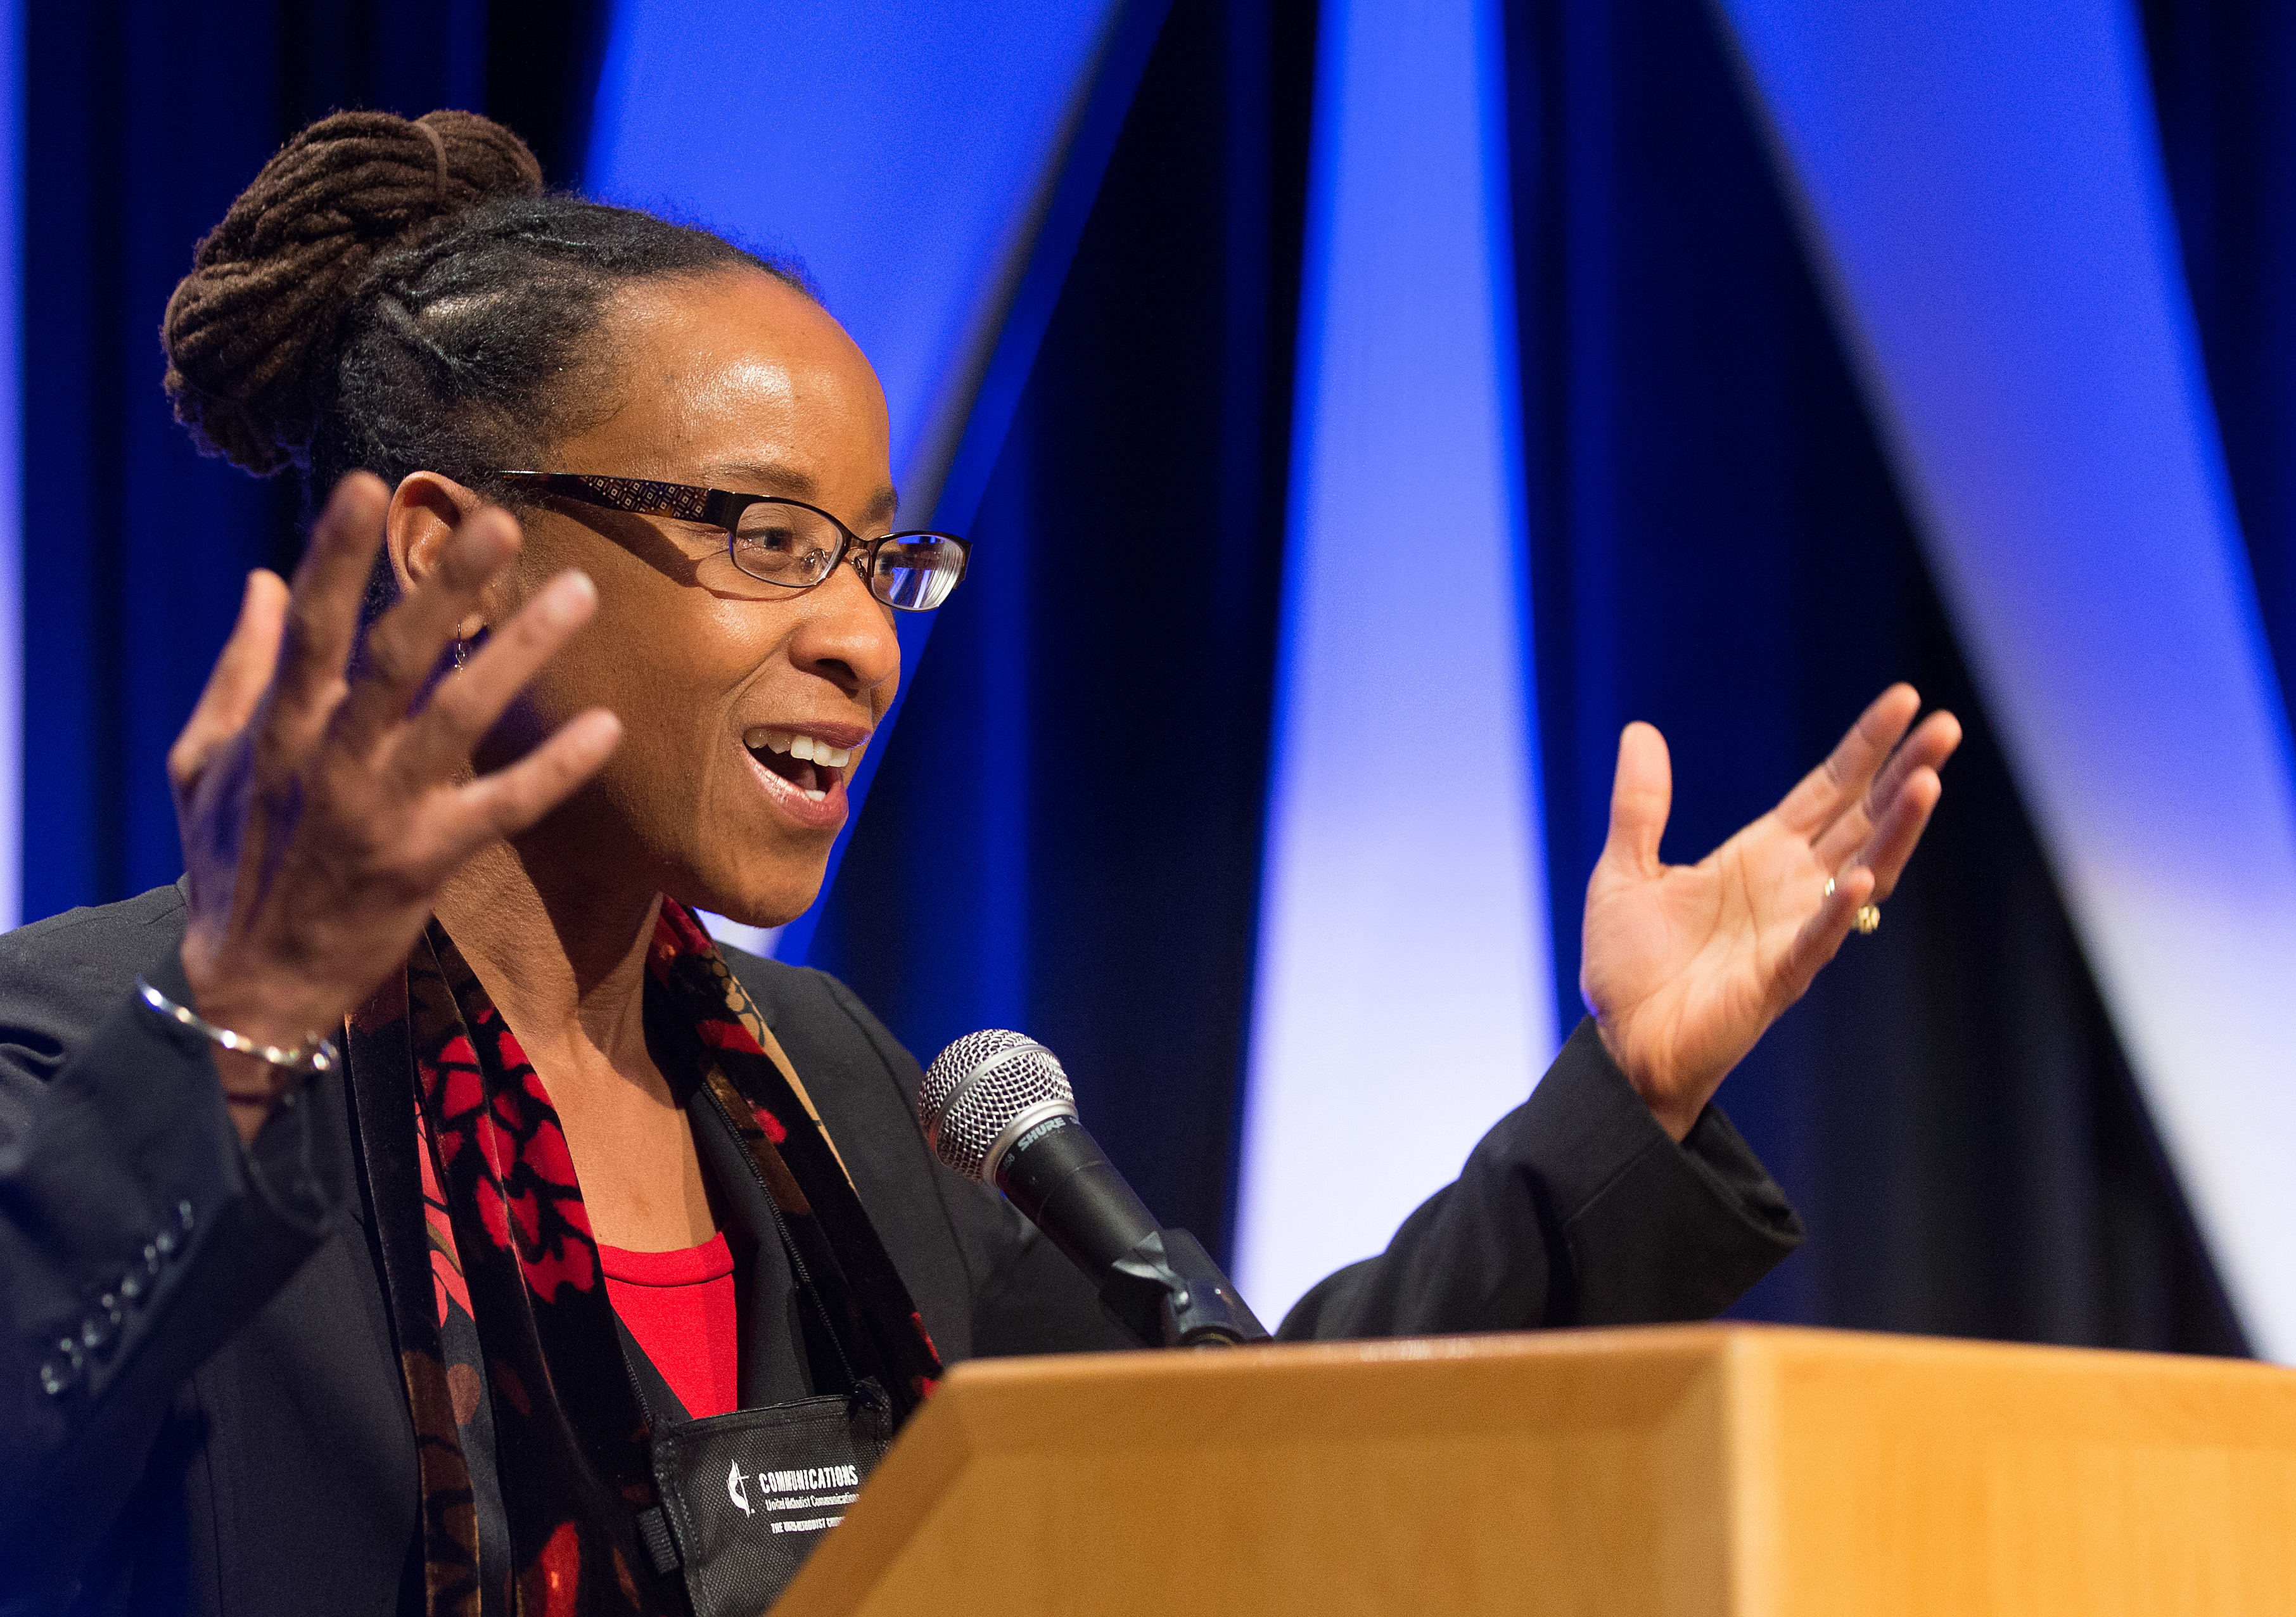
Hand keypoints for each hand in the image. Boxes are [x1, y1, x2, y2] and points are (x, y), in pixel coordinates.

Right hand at [169, 473, 622, 1139]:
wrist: (252, 986)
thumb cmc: (230, 866)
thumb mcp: (203, 763)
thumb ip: (238, 669)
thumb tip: (261, 580)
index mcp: (278, 730)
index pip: (312, 626)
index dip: (336, 555)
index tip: (368, 485)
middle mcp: (332, 761)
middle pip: (394, 657)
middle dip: (445, 586)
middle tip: (499, 521)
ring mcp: (383, 812)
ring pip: (458, 717)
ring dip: (519, 652)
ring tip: (578, 593)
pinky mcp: (428, 861)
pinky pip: (504, 807)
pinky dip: (555, 768)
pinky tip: (608, 726)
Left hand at [1579, 684, 1961, 1138]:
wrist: (1622, 1046)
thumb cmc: (1629, 967)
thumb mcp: (1624, 870)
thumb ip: (1640, 805)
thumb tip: (1640, 732)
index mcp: (1760, 855)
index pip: (1828, 788)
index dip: (1866, 746)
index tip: (1907, 699)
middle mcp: (1789, 886)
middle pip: (1861, 817)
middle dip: (1905, 772)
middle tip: (1946, 726)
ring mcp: (1793, 930)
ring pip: (1861, 869)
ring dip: (1896, 829)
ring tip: (1928, 782)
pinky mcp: (1779, 978)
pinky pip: (1818, 938)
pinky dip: (1840, 908)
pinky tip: (1865, 875)